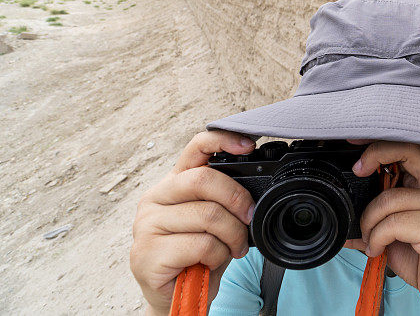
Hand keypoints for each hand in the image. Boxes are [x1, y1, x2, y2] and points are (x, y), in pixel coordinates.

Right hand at [130, 130, 255, 315]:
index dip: (222, 141)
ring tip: (232, 248)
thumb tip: (253, 191)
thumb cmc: (197, 255)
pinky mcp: (147, 253)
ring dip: (232, 235)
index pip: (195, 148)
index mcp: (173, 183)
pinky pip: (200, 244)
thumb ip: (222, 199)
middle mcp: (155, 198)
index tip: (248, 145)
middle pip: (203, 180)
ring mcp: (147, 225)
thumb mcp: (214, 220)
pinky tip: (210, 261)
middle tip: (249, 218)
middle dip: (237, 199)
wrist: (176, 298)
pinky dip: (217, 255)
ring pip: (207, 215)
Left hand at [345, 141, 419, 315]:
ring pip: (390, 198)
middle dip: (375, 156)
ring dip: (369, 222)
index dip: (383, 146)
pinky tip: (378, 249)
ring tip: (370, 240)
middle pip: (407, 154)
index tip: (360, 159)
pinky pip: (395, 224)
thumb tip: (346, 215)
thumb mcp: (401, 234)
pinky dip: (377, 238)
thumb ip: (381, 217)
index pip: (411, 149)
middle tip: (358, 174)